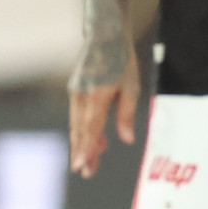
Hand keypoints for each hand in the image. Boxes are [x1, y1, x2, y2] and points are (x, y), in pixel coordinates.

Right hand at [68, 37, 139, 178]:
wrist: (104, 35)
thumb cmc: (121, 60)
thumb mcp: (131, 87)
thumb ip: (127, 115)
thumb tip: (127, 140)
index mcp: (97, 96)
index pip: (90, 128)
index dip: (85, 149)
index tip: (80, 166)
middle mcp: (82, 96)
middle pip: (80, 130)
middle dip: (83, 152)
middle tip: (85, 173)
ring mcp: (76, 92)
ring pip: (77, 124)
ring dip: (83, 142)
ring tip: (90, 162)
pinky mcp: (76, 89)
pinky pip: (79, 114)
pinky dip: (85, 128)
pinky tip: (95, 139)